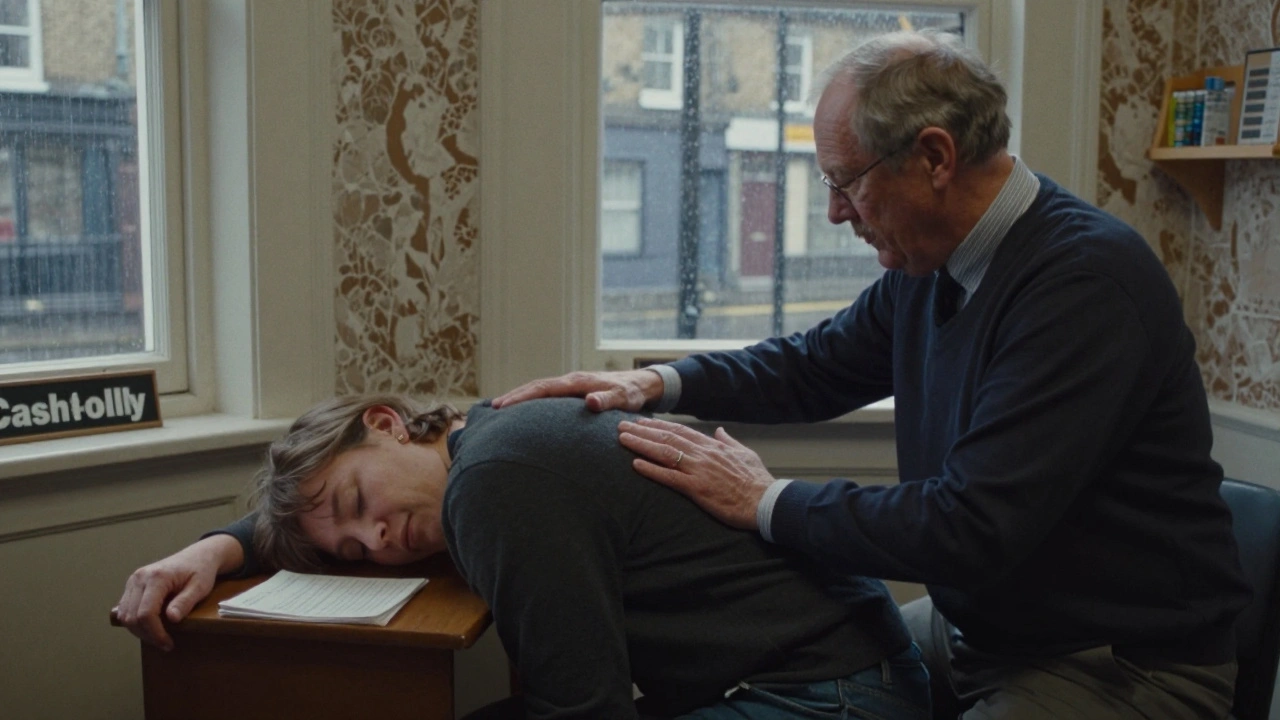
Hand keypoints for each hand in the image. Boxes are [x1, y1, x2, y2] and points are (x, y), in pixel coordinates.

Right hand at [114, 534, 242, 650]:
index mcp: (156, 577)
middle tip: (165, 643)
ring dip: (139, 631)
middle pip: (132, 616)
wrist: (198, 556)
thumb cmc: (201, 570)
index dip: (155, 633)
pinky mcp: (132, 586)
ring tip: (159, 637)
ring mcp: (133, 581)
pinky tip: (151, 626)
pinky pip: (125, 609)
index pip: (146, 613)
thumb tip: (171, 619)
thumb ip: (185, 602)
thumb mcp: (200, 587)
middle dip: (147, 635)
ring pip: (125, 615)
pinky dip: (135, 622)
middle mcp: (139, 578)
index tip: (168, 643)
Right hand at [491, 370, 663, 412]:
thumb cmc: (632, 393)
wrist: (641, 385)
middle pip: (536, 386)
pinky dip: (533, 399)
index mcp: (577, 382)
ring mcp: (571, 385)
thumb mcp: (623, 398)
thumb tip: (589, 402)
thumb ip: (607, 400)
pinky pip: (548, 394)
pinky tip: (525, 410)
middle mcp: (570, 381)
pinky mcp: (573, 391)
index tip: (504, 405)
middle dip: (514, 396)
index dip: (522, 396)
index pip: (543, 388)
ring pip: (540, 389)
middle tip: (493, 408)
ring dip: (521, 397)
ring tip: (501, 409)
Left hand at [618, 417, 773, 530]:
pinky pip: (669, 477)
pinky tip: (635, 465)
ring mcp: (699, 470)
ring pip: (664, 453)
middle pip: (667, 438)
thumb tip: (719, 430)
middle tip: (622, 425)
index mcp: (713, 446)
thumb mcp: (745, 453)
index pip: (680, 431)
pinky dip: (651, 470)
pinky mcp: (697, 488)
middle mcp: (703, 454)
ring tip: (622, 439)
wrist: (766, 501)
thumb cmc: (757, 480)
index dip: (659, 425)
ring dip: (641, 445)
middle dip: (642, 431)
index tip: (642, 421)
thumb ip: (729, 441)